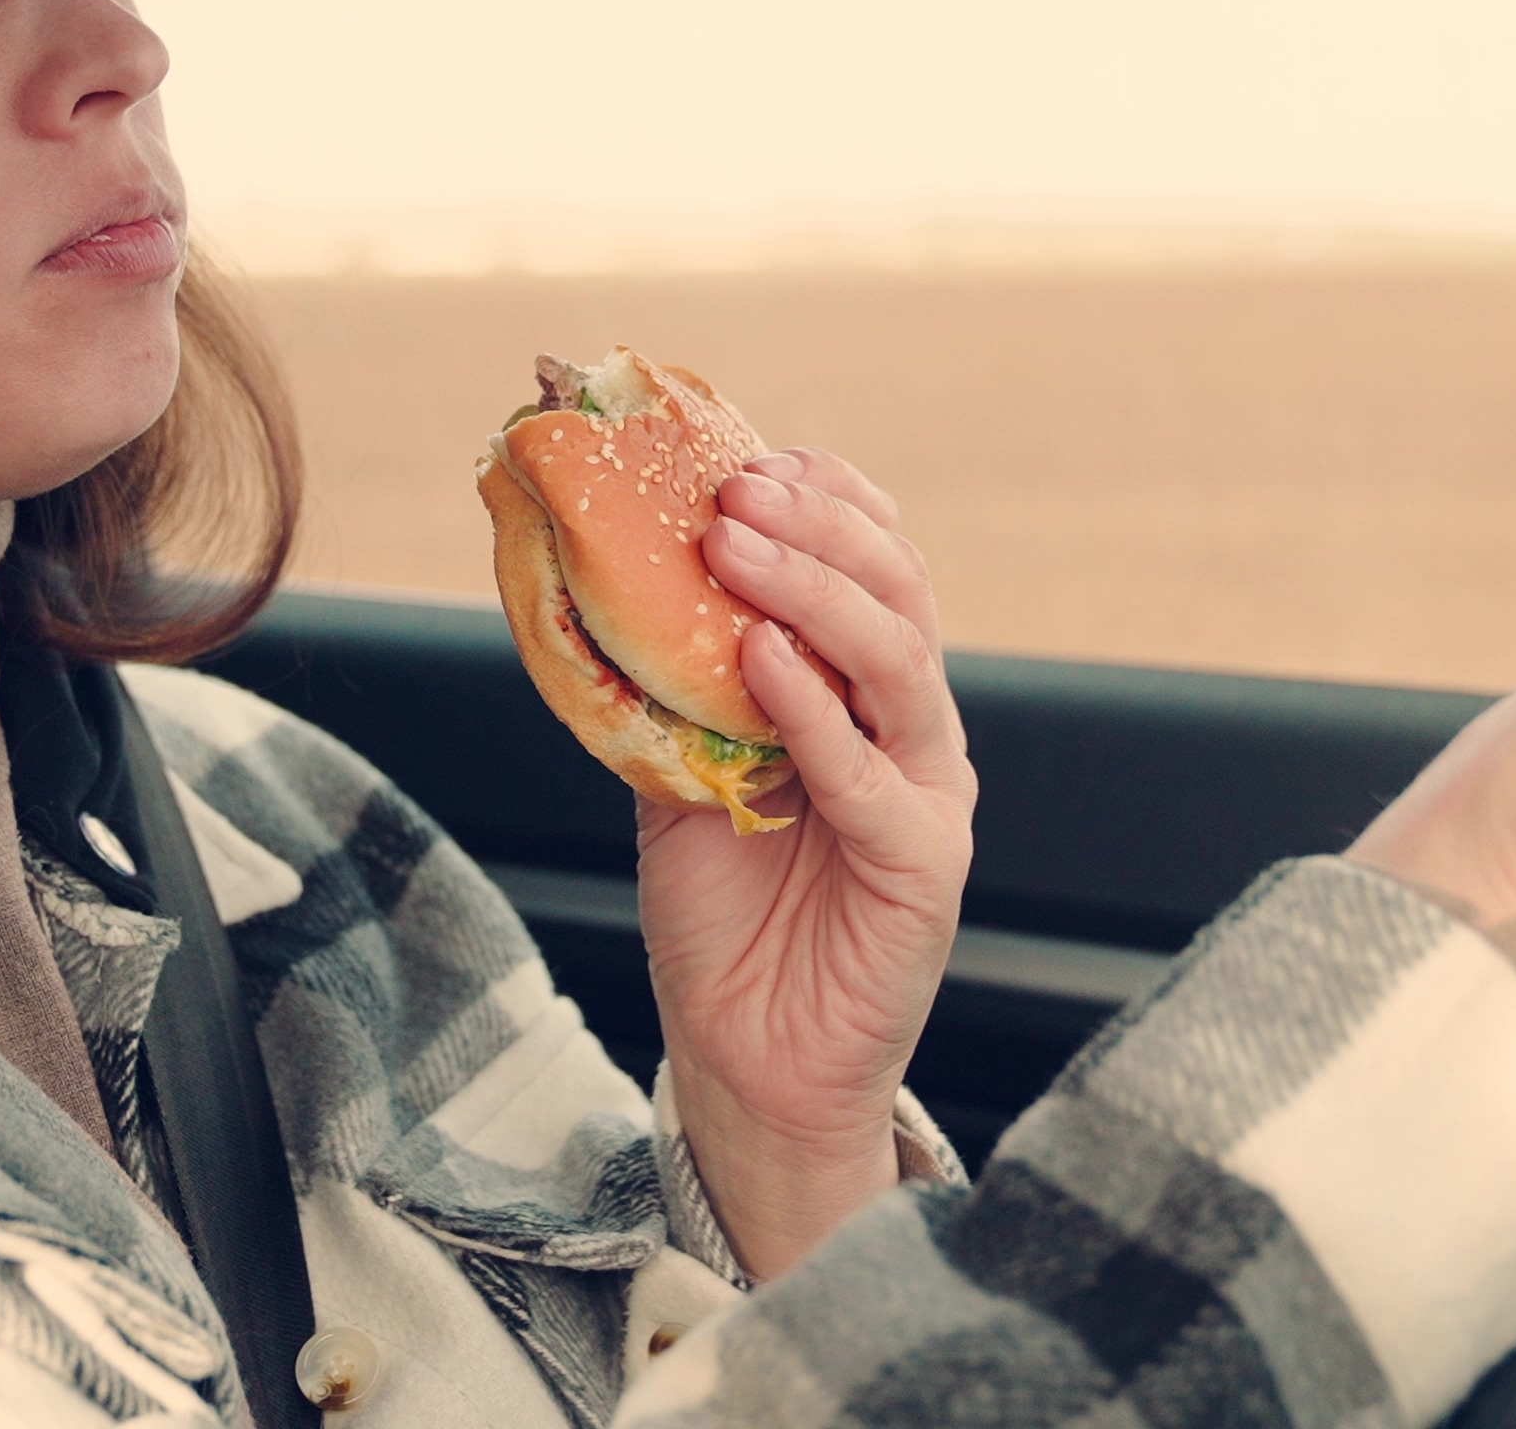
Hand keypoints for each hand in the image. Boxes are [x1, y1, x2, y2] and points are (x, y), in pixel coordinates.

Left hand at [638, 448, 975, 1278]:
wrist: (746, 1060)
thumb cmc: (721, 917)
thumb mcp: (677, 773)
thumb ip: (666, 688)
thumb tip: (591, 582)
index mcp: (863, 693)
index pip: (875, 565)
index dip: (827, 500)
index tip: (753, 456)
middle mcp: (908, 730)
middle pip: (897, 593)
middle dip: (817, 528)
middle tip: (735, 491)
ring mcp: (924, 793)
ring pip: (900, 663)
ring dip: (816, 593)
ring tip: (738, 548)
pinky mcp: (922, 867)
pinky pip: (873, 776)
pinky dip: (817, 712)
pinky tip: (763, 663)